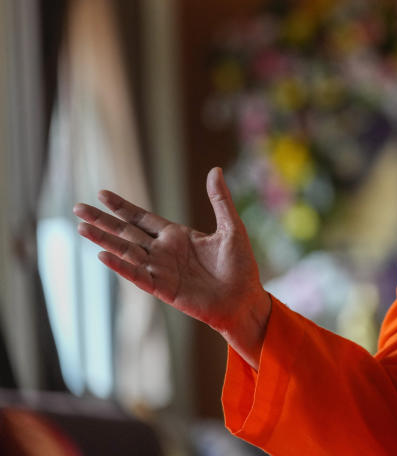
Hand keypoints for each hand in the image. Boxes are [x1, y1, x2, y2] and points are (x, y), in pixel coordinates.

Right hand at [74, 167, 271, 368]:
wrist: (245, 299)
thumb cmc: (240, 265)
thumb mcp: (232, 227)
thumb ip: (220, 200)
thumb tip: (214, 170)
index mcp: (177, 236)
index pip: (142, 219)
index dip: (123, 207)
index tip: (102, 194)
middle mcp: (164, 251)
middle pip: (126, 233)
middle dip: (103, 221)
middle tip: (77, 208)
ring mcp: (162, 270)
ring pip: (126, 252)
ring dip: (104, 240)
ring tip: (81, 228)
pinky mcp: (164, 289)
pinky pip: (138, 275)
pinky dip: (121, 266)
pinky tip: (103, 255)